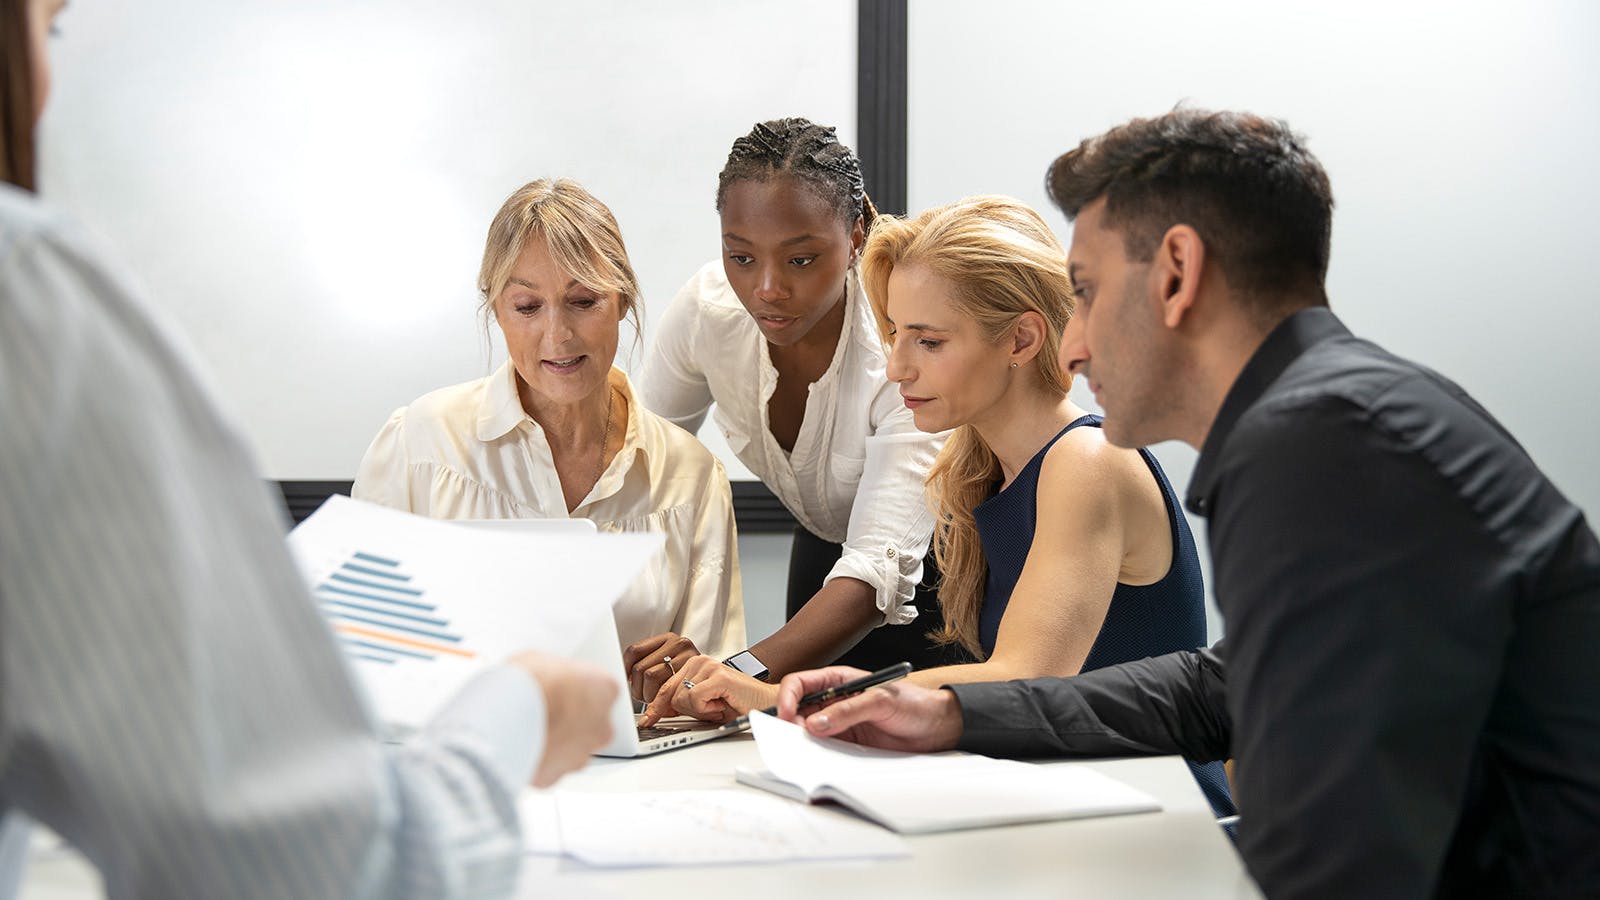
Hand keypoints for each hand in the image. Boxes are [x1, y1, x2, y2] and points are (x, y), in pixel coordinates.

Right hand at [507, 651, 617, 787]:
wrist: (507, 716)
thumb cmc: (529, 684)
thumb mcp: (543, 660)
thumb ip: (556, 675)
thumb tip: (545, 678)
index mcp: (604, 690)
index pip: (601, 690)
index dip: (577, 689)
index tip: (562, 689)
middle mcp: (601, 726)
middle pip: (590, 723)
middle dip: (570, 720)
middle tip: (545, 710)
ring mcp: (581, 754)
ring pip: (571, 749)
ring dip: (555, 742)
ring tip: (528, 729)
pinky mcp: (557, 775)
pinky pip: (549, 767)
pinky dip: (537, 759)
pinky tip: (519, 746)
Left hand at [621, 632, 700, 702]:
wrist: (731, 685)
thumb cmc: (702, 682)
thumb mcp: (675, 669)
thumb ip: (654, 668)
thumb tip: (629, 680)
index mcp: (670, 640)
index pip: (635, 650)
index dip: (625, 668)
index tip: (627, 682)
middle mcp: (679, 643)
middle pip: (640, 666)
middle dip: (638, 689)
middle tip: (645, 699)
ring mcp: (688, 654)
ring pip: (650, 675)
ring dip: (649, 696)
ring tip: (658, 704)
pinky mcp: (697, 667)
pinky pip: (667, 686)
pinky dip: (662, 701)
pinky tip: (669, 706)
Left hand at [640, 655, 778, 725]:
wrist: (764, 703)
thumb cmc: (736, 704)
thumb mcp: (701, 705)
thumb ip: (680, 704)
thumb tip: (658, 711)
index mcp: (692, 665)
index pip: (664, 686)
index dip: (655, 707)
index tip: (647, 720)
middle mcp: (698, 661)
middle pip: (670, 694)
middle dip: (687, 710)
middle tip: (711, 708)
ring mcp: (708, 666)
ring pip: (681, 699)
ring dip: (700, 711)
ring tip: (718, 705)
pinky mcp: (717, 675)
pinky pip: (694, 699)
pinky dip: (707, 709)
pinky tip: (721, 704)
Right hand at [774, 666, 964, 752]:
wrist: (937, 728)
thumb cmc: (915, 704)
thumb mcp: (881, 701)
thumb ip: (849, 711)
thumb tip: (817, 723)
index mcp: (839, 680)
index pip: (801, 684)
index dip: (788, 697)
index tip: (787, 715)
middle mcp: (835, 701)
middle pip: (798, 709)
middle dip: (791, 722)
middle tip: (796, 737)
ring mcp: (840, 723)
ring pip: (808, 730)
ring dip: (803, 740)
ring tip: (807, 749)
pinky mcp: (848, 743)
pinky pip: (824, 748)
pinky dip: (817, 753)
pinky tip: (820, 757)